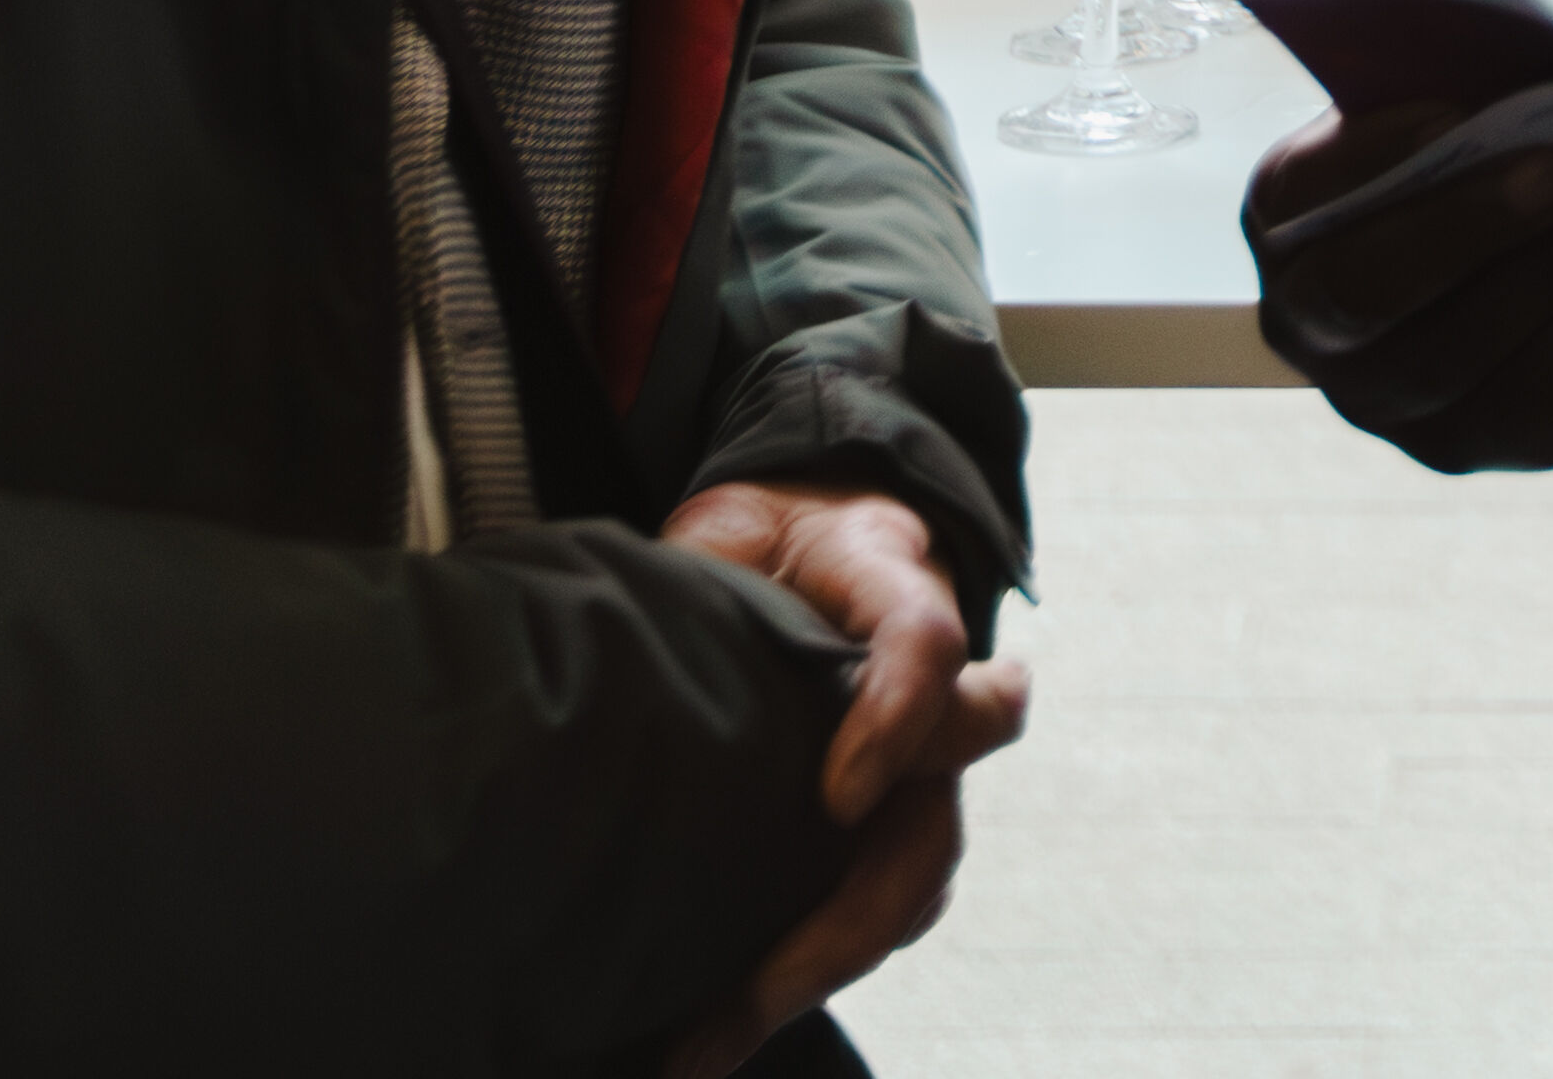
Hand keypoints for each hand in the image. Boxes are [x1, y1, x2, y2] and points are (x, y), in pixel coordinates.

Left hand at [651, 480, 1029, 1078]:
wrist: (812, 547)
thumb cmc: (766, 540)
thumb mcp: (736, 527)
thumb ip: (708, 567)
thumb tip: (621, 634)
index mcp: (894, 596)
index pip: (926, 647)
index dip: (899, 720)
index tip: (833, 798)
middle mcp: (929, 703)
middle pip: (931, 826)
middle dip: (845, 926)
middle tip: (750, 994)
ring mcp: (913, 776)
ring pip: (910, 889)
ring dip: (818, 972)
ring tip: (710, 1042)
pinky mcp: (875, 828)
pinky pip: (874, 912)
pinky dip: (807, 971)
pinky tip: (721, 1023)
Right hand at [1245, 104, 1552, 475]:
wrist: (1521, 271)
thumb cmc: (1476, 163)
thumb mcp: (1453, 114)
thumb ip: (1465, 87)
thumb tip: (1538, 37)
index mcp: (1287, 221)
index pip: (1299, 191)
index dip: (1368, 155)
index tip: (1451, 113)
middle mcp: (1310, 324)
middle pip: (1368, 290)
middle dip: (1468, 227)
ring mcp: (1385, 402)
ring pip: (1459, 351)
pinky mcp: (1472, 444)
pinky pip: (1534, 394)